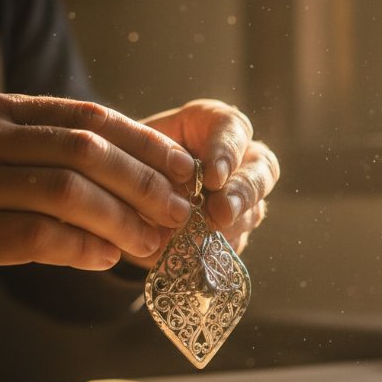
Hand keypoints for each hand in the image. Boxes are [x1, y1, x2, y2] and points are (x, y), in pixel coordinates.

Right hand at [0, 92, 195, 308]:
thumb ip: (52, 154)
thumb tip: (139, 176)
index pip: (90, 116)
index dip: (145, 144)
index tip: (184, 171)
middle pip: (86, 150)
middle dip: (143, 183)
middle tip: (178, 212)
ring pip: (67, 193)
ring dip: (121, 221)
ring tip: (151, 243)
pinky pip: (37, 237)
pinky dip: (81, 249)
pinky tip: (105, 260)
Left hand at [133, 99, 279, 264]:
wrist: (119, 191)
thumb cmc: (127, 156)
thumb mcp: (129, 147)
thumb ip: (148, 159)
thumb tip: (170, 188)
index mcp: (213, 126)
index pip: (233, 128)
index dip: (227, 152)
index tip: (213, 176)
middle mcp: (237, 159)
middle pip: (262, 170)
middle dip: (242, 193)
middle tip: (221, 213)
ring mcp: (239, 198)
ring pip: (252, 211)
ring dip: (230, 227)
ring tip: (202, 238)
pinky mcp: (231, 233)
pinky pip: (234, 243)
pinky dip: (213, 251)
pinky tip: (193, 255)